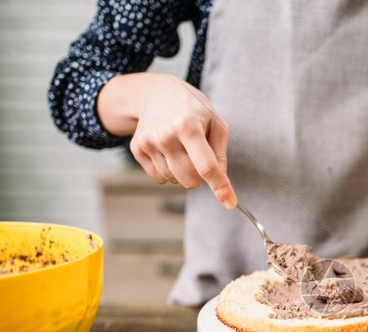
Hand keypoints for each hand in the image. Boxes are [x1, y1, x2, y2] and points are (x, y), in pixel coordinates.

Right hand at [97, 72, 235, 208]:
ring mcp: (149, 143)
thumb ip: (220, 153)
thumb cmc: (192, 108)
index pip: (206, 166)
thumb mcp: (215, 122)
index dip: (220, 187)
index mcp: (188, 126)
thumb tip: (221, 180)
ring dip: (182, 171)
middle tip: (198, 154)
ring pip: (174, 180)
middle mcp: (165, 136)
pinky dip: (168, 170)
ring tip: (181, 147)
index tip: (230, 203)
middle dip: (199, 175)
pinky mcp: (137, 149)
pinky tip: (169, 151)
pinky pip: (159, 178)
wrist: (156, 93)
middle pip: (190, 180)